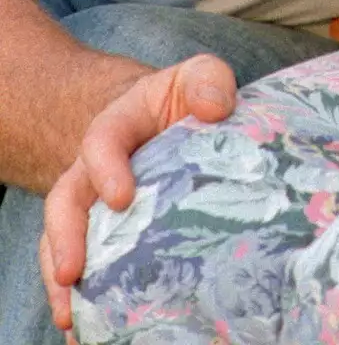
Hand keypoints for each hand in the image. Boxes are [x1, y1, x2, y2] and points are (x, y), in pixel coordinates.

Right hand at [40, 55, 235, 333]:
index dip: (106, 167)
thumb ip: (207, 81)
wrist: (167, 123)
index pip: (101, 140)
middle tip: (71, 271)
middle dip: (66, 237)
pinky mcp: (104, 237)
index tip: (122, 197)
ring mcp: (94, 206)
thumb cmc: (186, 101)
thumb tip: (215, 107)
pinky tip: (87, 330)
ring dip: (62, 278)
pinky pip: (81, 267)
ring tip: (71, 316)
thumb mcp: (197, 79)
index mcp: (118, 124)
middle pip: (65, 200)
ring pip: (62, 240)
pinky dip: (81, 299)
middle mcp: (95, 169)